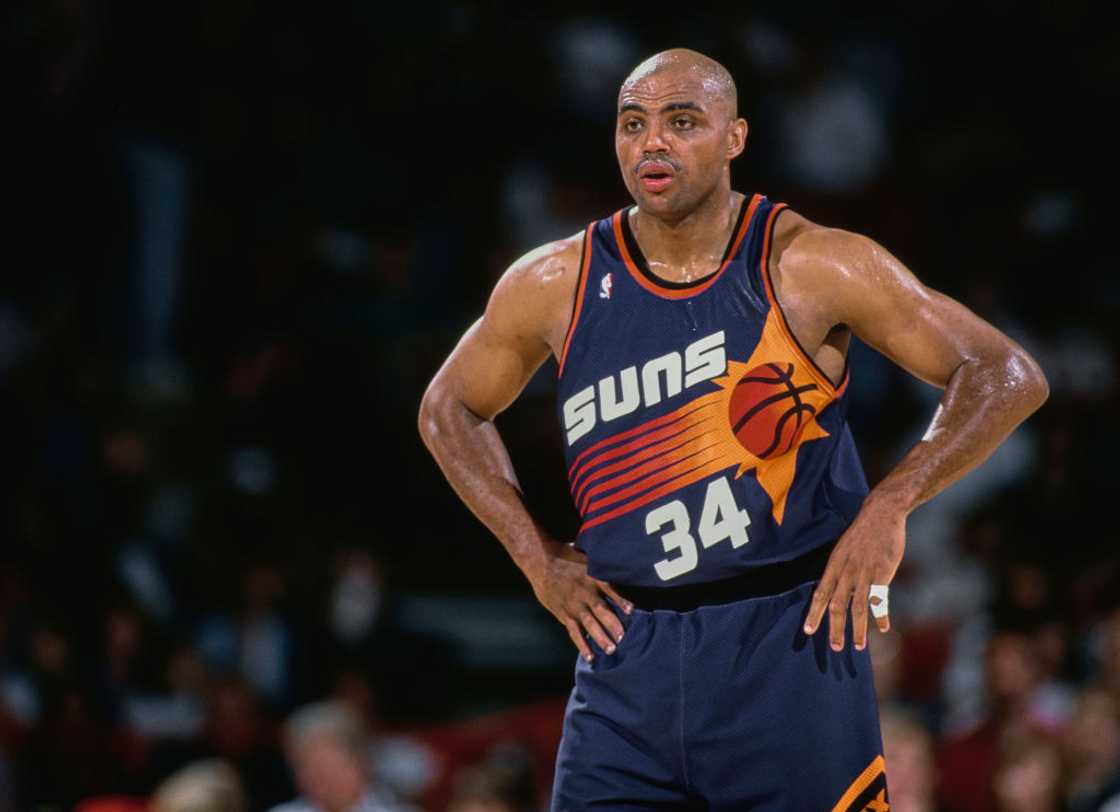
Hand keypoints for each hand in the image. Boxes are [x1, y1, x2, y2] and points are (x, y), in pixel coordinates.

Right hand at [528, 541, 632, 661]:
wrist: (540, 561)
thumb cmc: (566, 556)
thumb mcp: (586, 557)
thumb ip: (601, 566)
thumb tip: (621, 564)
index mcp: (591, 577)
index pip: (609, 589)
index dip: (620, 600)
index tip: (631, 610)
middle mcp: (584, 593)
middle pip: (601, 610)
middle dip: (613, 624)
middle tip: (623, 637)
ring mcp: (573, 605)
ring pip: (589, 624)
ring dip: (600, 637)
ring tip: (611, 650)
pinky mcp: (564, 614)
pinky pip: (574, 632)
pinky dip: (582, 645)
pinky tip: (590, 656)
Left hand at [802, 496, 905, 650]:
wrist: (881, 513)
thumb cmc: (863, 533)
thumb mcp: (843, 549)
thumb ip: (840, 571)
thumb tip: (835, 590)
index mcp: (834, 565)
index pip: (820, 594)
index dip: (814, 613)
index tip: (808, 630)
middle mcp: (846, 572)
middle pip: (837, 606)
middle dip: (835, 629)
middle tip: (835, 648)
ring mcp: (864, 573)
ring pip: (858, 608)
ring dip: (858, 630)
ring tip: (859, 646)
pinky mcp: (883, 572)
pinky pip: (880, 600)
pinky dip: (881, 616)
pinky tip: (882, 628)